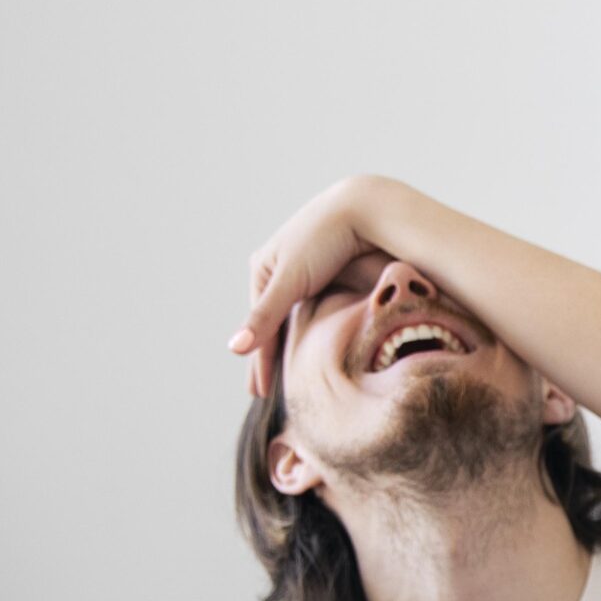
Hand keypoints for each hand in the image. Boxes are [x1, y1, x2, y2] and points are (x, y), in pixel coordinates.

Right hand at [229, 175, 419, 397]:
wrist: (366, 208)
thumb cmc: (326, 239)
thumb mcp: (292, 279)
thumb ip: (265, 315)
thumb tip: (234, 348)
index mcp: (263, 267)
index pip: (259, 325)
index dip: (261, 359)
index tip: (260, 392)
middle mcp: (278, 267)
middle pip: (272, 322)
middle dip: (269, 356)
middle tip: (264, 393)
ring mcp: (302, 268)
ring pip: (293, 316)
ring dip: (290, 345)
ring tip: (290, 376)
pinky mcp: (327, 268)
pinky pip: (313, 307)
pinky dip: (311, 330)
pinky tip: (313, 347)